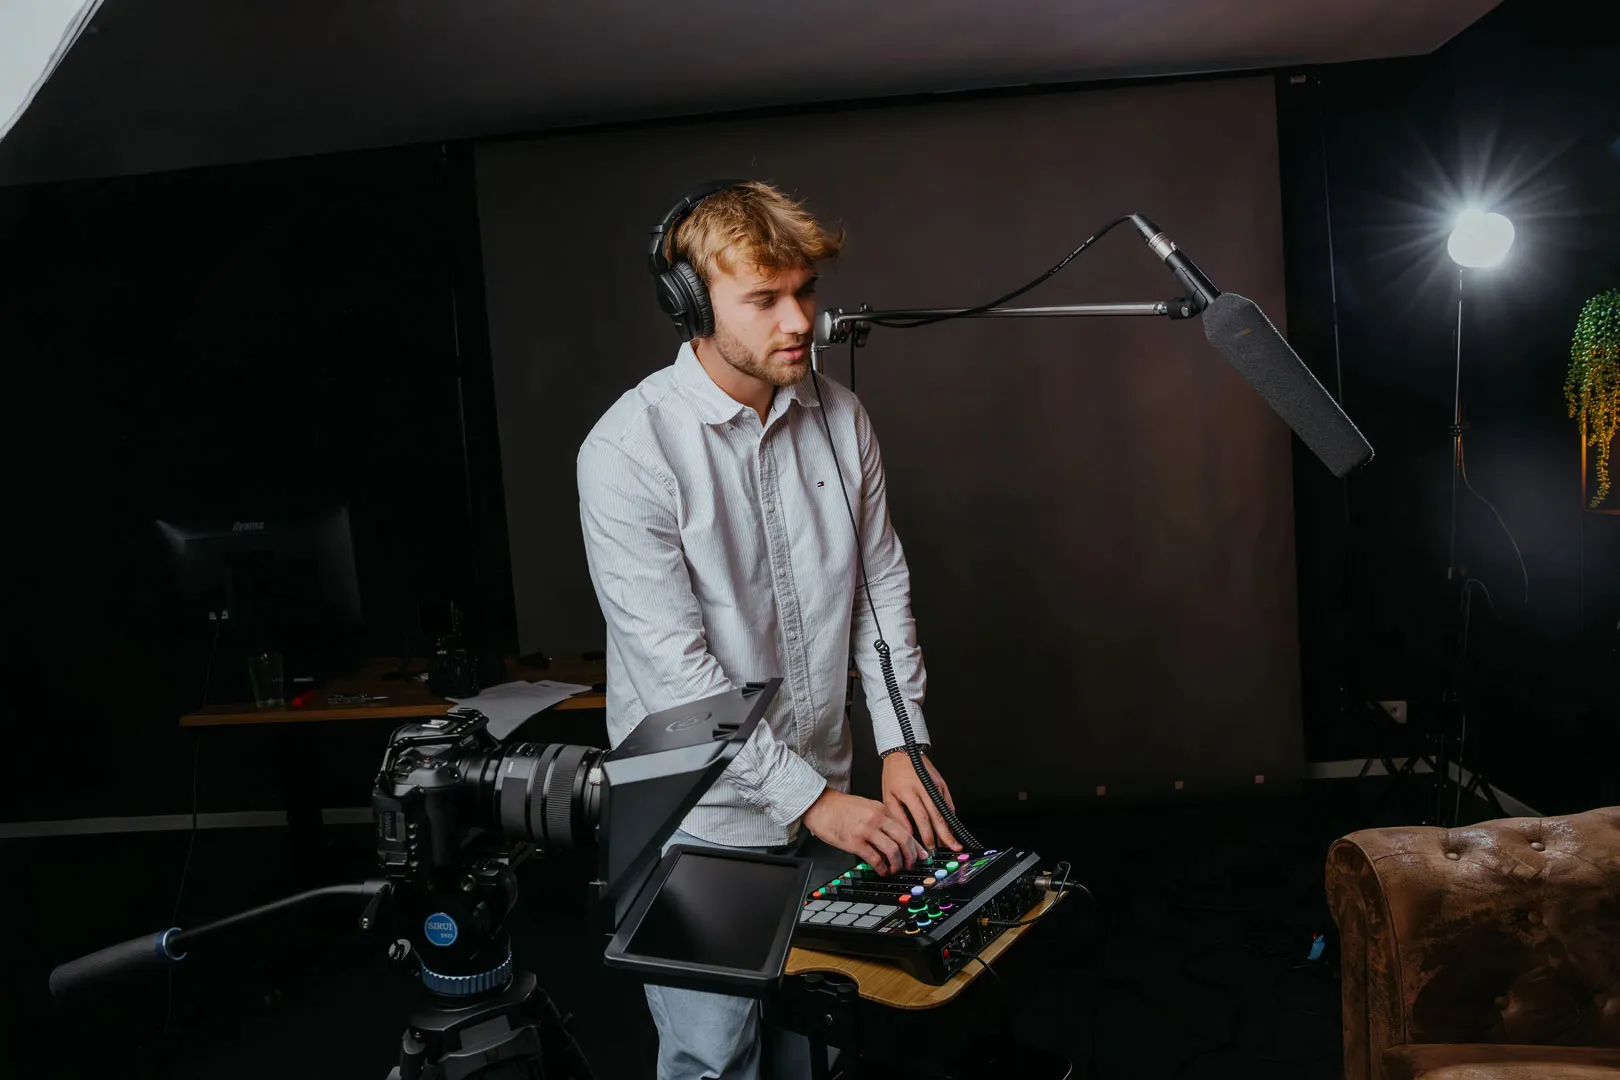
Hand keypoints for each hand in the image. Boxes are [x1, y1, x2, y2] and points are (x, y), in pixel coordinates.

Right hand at [802, 789, 926, 876]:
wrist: (820, 805)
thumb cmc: (840, 807)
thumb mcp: (866, 806)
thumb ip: (881, 818)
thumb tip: (894, 836)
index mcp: (881, 809)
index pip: (905, 828)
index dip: (915, 844)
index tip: (921, 854)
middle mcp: (877, 819)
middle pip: (904, 839)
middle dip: (911, 855)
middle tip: (911, 864)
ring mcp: (866, 831)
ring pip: (892, 850)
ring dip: (897, 864)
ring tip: (895, 869)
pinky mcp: (854, 842)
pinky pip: (875, 859)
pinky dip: (882, 868)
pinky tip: (882, 871)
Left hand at [881, 750, 960, 852]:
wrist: (902, 752)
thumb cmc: (893, 774)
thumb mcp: (888, 795)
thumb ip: (898, 816)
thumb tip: (908, 834)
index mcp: (909, 792)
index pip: (921, 818)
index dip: (927, 834)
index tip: (929, 846)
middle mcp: (924, 788)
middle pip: (937, 816)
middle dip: (943, 835)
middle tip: (948, 848)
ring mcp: (935, 785)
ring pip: (945, 810)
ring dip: (949, 828)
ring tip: (952, 842)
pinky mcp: (941, 783)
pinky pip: (948, 802)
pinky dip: (950, 815)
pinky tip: (951, 826)